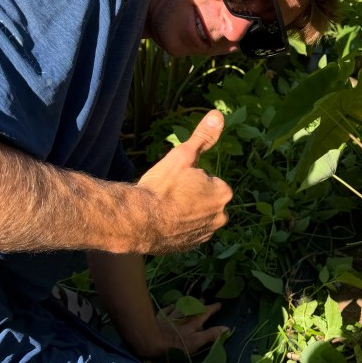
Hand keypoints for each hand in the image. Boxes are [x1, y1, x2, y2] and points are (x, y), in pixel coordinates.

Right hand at [137, 110, 232, 253]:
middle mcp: (221, 216)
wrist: (138, 221)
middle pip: (203, 198)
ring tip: (163, 208)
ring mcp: (206, 234)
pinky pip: (186, 231)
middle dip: (189, 195)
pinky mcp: (190, 247)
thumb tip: (218, 114)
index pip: (208, 179)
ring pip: (195, 214)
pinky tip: (162, 222)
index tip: (175, 181)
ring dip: (183, 211)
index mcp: (223, 193)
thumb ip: (203, 136)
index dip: (189, 177)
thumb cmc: (162, 186)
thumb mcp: (183, 155)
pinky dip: (177, 227)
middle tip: (168, 194)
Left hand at [152, 300, 227, 356]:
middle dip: (200, 304)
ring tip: (190, 300)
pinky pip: (167, 310)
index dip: (212, 308)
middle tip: (204, 300)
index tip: (219, 304)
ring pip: (181, 307)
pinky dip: (171, 307)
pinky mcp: (160, 319)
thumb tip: (227, 328)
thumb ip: (211, 335)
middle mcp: (184, 317)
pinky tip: (171, 305)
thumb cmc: (176, 344)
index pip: (206, 313)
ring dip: (186, 304)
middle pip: (193, 308)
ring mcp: (171, 317)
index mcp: (194, 323)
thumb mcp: (197, 342)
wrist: (153, 340)